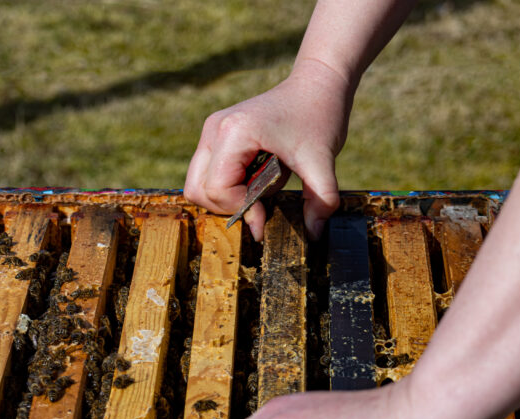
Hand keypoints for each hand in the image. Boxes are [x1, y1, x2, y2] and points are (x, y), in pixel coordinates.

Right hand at [184, 58, 353, 240]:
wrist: (317, 84)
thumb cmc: (320, 116)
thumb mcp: (322, 162)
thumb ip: (320, 199)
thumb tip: (314, 234)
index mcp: (234, 132)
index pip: (217, 189)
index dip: (240, 209)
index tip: (267, 214)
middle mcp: (214, 129)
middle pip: (197, 190)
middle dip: (227, 207)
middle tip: (259, 205)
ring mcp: (212, 131)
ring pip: (198, 184)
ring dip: (226, 198)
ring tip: (259, 190)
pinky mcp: (215, 135)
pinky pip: (207, 174)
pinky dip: (227, 187)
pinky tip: (255, 180)